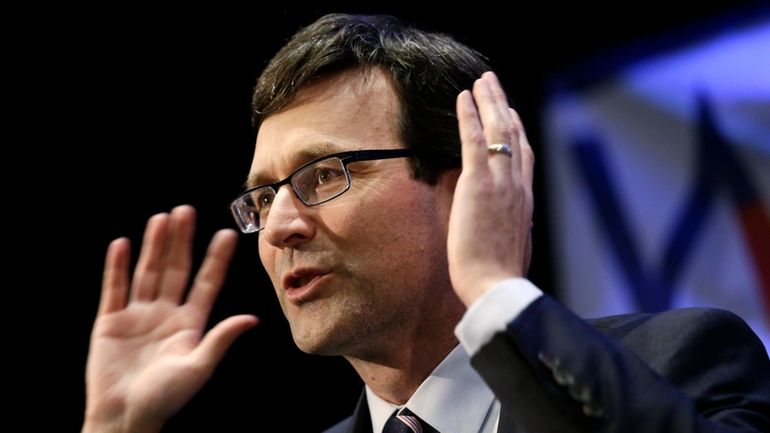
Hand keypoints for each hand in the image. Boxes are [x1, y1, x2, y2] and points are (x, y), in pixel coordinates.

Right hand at [82, 205, 257, 432]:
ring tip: (162, 218)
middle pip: (175, 270)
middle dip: (181, 241)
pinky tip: (123, 244)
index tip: (226, 234)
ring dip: (154, 245)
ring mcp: (137, 315)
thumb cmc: (164, 398)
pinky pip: (114, 289)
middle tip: (186, 211)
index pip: (206, 283)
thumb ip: (220, 339)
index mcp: (189, 324)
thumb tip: (252, 319)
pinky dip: (117, 267)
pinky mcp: (110, 322)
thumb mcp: (198, 367)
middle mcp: (165, 314)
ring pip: (147, 272)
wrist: (124, 417)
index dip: (216, 259)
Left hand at [448, 71, 533, 306]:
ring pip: (498, 130)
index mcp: (525, 199)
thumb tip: (509, 223)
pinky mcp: (479, 184)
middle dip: (503, 104)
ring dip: (489, 101)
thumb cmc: (499, 276)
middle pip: (514, 133)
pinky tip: (463, 97)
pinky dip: (469, 116)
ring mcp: (501, 182)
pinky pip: (475, 141)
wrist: (497, 287)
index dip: (517, 129)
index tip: (510, 112)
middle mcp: (518, 184)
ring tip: (481, 80)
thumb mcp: (513, 245)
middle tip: (493, 83)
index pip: (524, 155)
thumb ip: (512, 227)